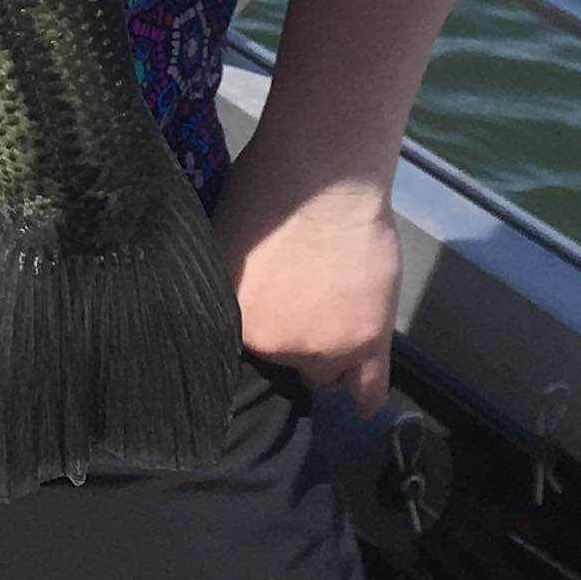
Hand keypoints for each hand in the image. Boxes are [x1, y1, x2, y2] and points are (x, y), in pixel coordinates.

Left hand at [207, 166, 404, 413]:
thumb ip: (216, 285)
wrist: (324, 174)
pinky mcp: (368, 339)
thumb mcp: (216, 239)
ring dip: (319, 353)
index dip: (245, 333)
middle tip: (291, 302)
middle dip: (281, 337)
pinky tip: (360, 405)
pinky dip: (364, 396)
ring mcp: (325, 347)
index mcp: (230, 322)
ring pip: (321, 372)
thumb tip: (211, 304)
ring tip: (322, 320)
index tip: (253, 318)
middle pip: (278, 360)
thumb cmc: (262, 189)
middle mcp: (274, 347)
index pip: (234, 351)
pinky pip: (369, 385)